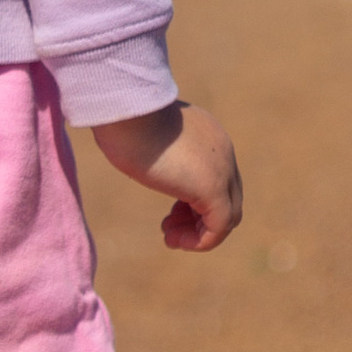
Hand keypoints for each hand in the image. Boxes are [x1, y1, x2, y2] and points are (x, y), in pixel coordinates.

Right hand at [90, 102, 241, 253]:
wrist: (127, 110)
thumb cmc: (123, 119)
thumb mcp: (143, 133)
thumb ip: (152, 145)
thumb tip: (135, 149)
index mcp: (208, 136)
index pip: (216, 177)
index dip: (193, 200)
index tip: (169, 211)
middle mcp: (223, 152)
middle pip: (226, 198)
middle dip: (196, 217)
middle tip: (168, 226)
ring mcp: (221, 170)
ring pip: (227, 215)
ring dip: (198, 232)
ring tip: (170, 237)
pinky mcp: (213, 189)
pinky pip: (219, 227)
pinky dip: (201, 241)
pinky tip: (174, 241)